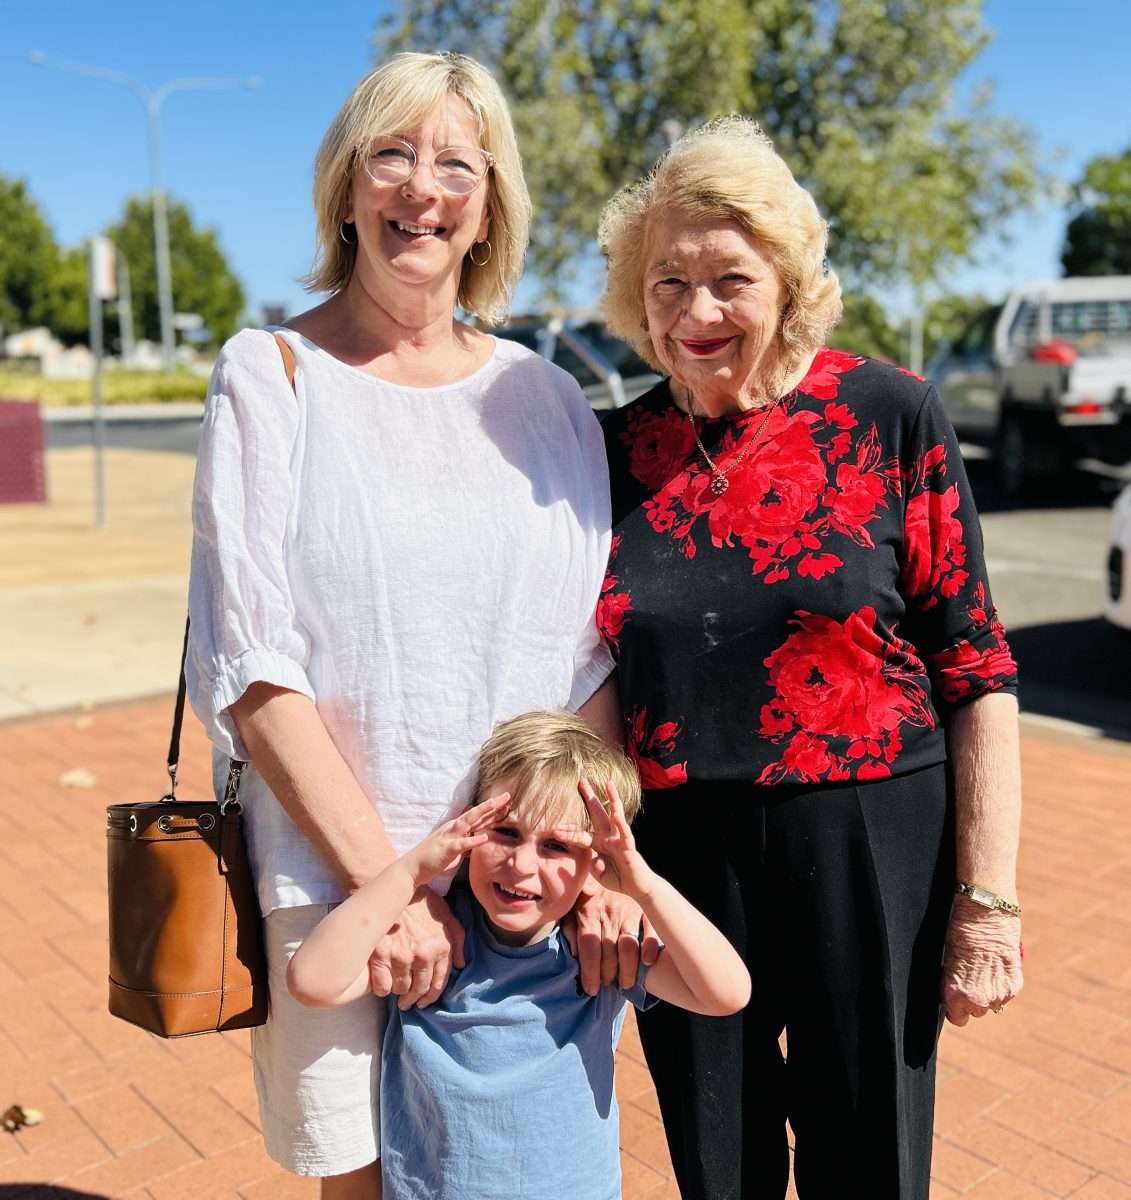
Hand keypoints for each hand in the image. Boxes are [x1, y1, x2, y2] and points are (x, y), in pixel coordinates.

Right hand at [369, 888, 463, 1009]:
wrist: (391, 886)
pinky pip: (382, 986)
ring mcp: (400, 955)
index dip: (432, 994)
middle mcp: (423, 953)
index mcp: (440, 945)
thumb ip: (457, 938)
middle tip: (408, 1003)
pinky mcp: (380, 954)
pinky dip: (382, 988)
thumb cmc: (420, 899)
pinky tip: (383, 984)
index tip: (424, 1000)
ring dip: (399, 992)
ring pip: (401, 989)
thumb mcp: (445, 913)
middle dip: (415, 999)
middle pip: (420, 988)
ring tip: (396, 991)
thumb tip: (460, 964)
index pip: (439, 981)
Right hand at [401, 794, 509, 887]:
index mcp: (456, 828)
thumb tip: (476, 834)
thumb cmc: (433, 858)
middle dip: (491, 805)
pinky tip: (484, 837)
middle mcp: (453, 828)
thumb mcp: (452, 846)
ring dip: (482, 813)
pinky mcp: (446, 850)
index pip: (477, 816)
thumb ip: (464, 838)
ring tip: (496, 805)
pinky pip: (461, 844)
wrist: (412, 868)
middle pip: (475, 814)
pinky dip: (473, 841)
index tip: (507, 802)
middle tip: (508, 796)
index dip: (492, 809)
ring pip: (467, 822)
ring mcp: (449, 837)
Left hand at [578, 778, 654, 899]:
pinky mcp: (629, 846)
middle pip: (597, 813)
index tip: (554, 829)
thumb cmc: (618, 879)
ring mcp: (619, 839)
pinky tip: (617, 814)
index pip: (580, 834)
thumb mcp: (599, 874)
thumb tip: (595, 859)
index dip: (568, 832)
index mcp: (599, 843)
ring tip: (609, 784)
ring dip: (612, 799)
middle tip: (581, 780)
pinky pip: (625, 834)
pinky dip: (621, 824)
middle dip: (590, 797)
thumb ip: (594, 865)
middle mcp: (609, 837)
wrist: (637, 887)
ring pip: (615, 815)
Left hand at [941, 897, 1023, 1025]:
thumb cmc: (960, 933)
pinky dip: (1002, 985)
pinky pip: (1006, 994)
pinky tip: (996, 967)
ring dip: (989, 993)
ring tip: (984, 970)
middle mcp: (979, 1000)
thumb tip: (956, 994)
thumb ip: (953, 983)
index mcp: (957, 995)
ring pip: (993, 1004)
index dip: (955, 1007)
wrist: (984, 915)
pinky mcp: (1014, 986)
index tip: (954, 997)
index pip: (957, 1019)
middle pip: (976, 1011)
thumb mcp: (947, 961)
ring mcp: (999, 995)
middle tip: (970, 977)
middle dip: (972, 998)